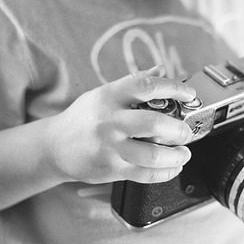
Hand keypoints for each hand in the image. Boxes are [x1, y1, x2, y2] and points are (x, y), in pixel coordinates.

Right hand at [45, 66, 195, 184]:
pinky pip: (145, 175)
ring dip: (177, 155)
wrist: (54, 147)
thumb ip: (133, 83)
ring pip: (152, 155)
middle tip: (186, 131)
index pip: (146, 86)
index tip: (189, 94)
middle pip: (153, 123)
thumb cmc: (83, 117)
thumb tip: (160, 69)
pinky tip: (173, 167)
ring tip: (184, 152)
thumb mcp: (103, 93)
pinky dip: (166, 173)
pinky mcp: (111, 169)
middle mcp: (110, 121)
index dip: (173, 88)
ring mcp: (110, 147)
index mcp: (110, 96)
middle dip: (178, 129)